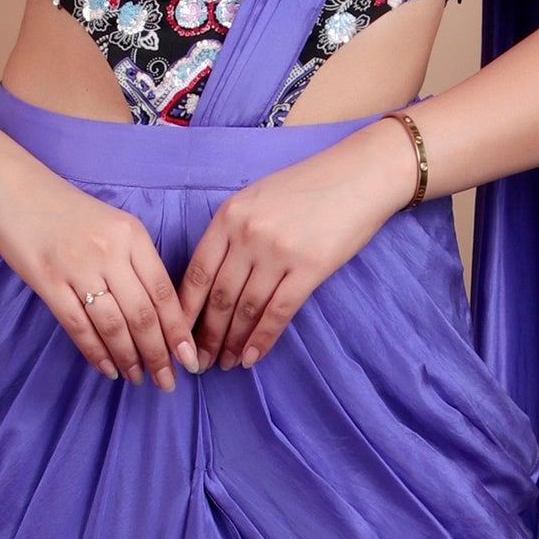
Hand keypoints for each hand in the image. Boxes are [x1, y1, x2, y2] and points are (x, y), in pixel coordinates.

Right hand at [0, 150, 198, 388]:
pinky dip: (96, 353)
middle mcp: (110, 252)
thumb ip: (137, 261)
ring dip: (129, 358)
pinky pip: (79, 327)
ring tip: (139, 378)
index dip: (179, 331)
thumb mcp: (113, 224)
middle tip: (168, 381)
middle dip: (159, 354)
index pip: (164, 292)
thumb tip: (160, 314)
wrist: (12, 190)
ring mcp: (77, 268)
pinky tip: (108, 369)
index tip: (189, 359)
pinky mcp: (48, 282)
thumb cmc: (67, 211)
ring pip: (114, 325)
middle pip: (143, 315)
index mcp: (133, 235)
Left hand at [179, 118, 420, 369]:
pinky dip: (262, 338)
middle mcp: (248, 234)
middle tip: (200, 362)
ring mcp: (278, 251)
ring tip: (225, 363)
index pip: (196, 273)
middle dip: (207, 335)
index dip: (184, 311)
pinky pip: (279, 311)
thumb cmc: (308, 186)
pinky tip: (252, 356)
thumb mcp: (257, 198)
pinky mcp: (310, 267)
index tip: (178, 335)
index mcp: (229, 216)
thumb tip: (213, 278)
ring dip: (233, 341)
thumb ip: (232, 231)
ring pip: (246, 308)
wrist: (360, 175)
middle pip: (219, 296)